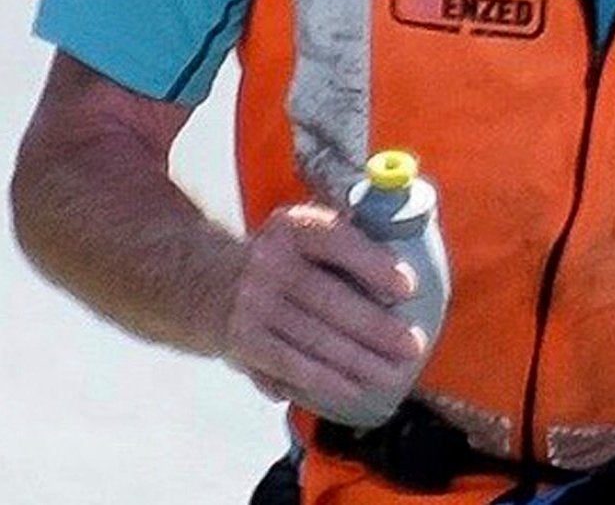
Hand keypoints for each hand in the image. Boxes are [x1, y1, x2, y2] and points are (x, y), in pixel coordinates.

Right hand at [220, 202, 423, 420]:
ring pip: (311, 338)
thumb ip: (346, 244)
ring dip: (356, 360)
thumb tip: (403, 277)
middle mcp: (269, 263)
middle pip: (328, 298)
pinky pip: (288, 364)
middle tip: (411, 345)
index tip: (408, 286)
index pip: (336, 242)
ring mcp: (253, 304)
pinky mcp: (243, 342)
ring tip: (390, 373)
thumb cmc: (279, 258)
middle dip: (374, 326)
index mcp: (294, 228)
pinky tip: (353, 389)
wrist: (201, 279)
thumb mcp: (303, 232)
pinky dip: (323, 380)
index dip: (373, 264)